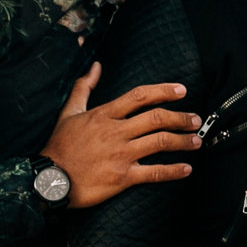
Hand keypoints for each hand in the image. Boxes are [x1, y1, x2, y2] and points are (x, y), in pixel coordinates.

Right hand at [40, 62, 201, 208]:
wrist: (50, 179)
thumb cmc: (59, 146)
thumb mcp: (69, 112)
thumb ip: (83, 87)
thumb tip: (96, 67)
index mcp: (104, 115)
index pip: (140, 96)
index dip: (164, 91)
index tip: (181, 91)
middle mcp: (116, 132)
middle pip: (157, 118)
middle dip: (181, 117)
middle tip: (195, 119)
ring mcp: (121, 155)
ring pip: (160, 142)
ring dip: (183, 140)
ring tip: (196, 140)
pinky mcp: (122, 178)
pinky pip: (154, 172)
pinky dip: (174, 171)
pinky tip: (186, 169)